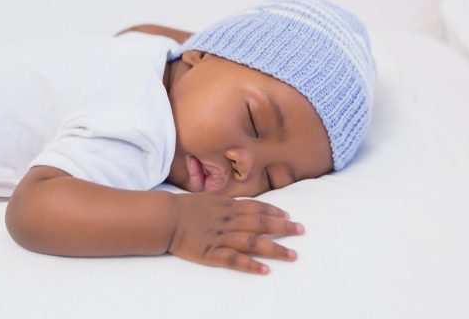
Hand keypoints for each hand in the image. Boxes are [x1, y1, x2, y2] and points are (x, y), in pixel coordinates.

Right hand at [168, 192, 304, 274]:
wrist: (166, 218)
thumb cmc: (186, 207)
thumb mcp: (210, 198)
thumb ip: (227, 202)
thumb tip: (243, 204)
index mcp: (229, 206)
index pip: (257, 208)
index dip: (275, 212)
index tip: (289, 217)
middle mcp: (230, 220)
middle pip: (262, 223)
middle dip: (284, 228)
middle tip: (302, 230)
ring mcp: (222, 237)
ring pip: (254, 242)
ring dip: (275, 248)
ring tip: (292, 255)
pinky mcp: (213, 253)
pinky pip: (235, 260)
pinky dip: (251, 265)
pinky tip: (265, 270)